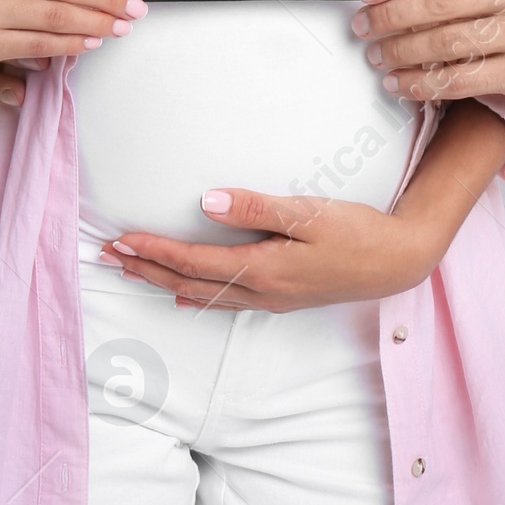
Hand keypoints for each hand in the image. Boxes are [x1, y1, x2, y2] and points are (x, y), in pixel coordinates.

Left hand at [102, 189, 445, 312]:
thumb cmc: (356, 231)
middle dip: (147, 268)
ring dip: (164, 281)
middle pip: (189, 281)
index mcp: (261, 268)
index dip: (154, 250)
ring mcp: (270, 298)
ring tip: (134, 273)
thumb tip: (206, 203)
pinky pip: (226, 301)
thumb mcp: (309, 212)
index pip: (193, 261)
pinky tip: (187, 297)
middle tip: (109, 257)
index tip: (121, 240)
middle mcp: (259, 290)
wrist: (396, 261)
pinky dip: (198, 296)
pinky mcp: (282, 296)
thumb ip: (256, 207)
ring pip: (204, 293)